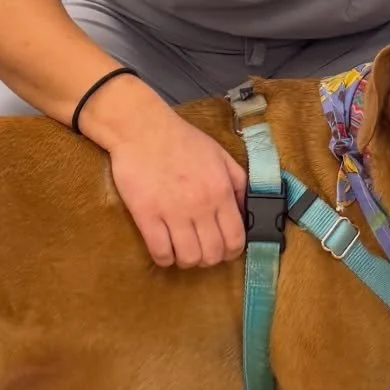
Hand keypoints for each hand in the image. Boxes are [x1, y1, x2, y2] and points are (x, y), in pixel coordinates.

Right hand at [107, 109, 249, 267]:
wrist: (142, 128)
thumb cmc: (181, 140)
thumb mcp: (220, 155)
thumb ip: (239, 182)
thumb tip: (247, 209)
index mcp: (221, 192)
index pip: (236, 239)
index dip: (232, 252)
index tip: (224, 250)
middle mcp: (200, 206)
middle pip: (213, 254)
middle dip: (209, 258)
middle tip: (201, 250)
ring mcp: (172, 212)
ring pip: (188, 258)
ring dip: (187, 260)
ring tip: (182, 251)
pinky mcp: (146, 215)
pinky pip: (160, 252)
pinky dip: (164, 258)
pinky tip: (164, 250)